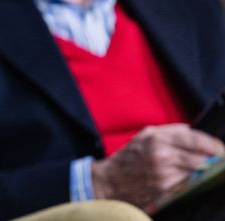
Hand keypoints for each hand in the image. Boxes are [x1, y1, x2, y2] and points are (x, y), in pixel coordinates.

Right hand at [91, 123, 224, 208]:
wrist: (110, 180)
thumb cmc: (129, 157)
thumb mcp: (145, 135)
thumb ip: (170, 133)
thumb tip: (196, 134)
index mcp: (156, 137)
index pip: (194, 138)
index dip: (213, 144)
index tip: (221, 149)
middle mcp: (160, 154)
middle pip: (201, 157)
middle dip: (211, 160)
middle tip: (217, 161)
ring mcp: (163, 173)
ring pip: (196, 172)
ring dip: (201, 172)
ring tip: (197, 169)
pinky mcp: (164, 189)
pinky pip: (187, 184)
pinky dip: (189, 181)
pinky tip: (183, 179)